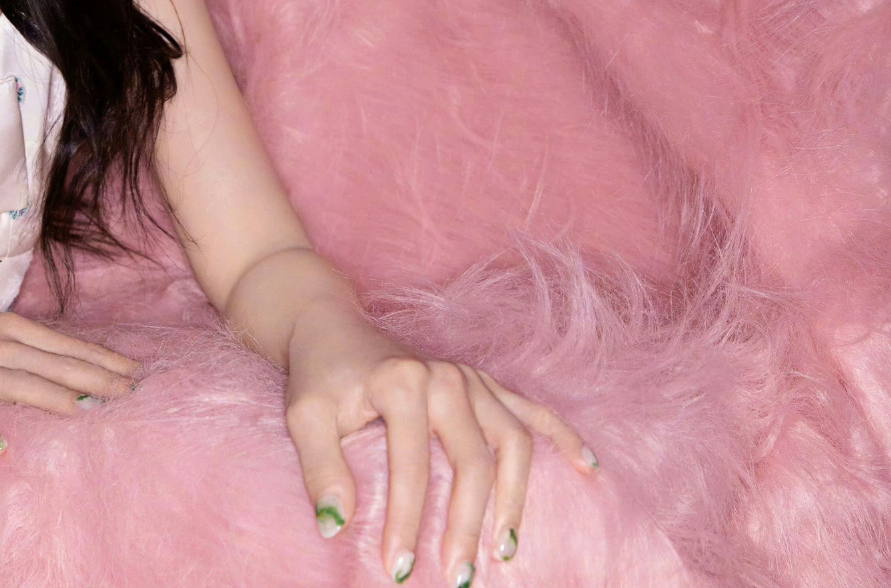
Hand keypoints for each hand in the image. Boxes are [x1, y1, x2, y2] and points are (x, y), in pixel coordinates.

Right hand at [0, 297, 140, 455]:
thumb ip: (15, 343)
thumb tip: (60, 361)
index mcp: (1, 327)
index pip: (61, 344)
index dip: (99, 358)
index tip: (135, 371)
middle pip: (48, 362)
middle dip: (92, 376)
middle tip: (130, 392)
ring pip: (13, 382)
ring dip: (51, 395)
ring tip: (87, 409)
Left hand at [285, 309, 596, 584]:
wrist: (331, 327)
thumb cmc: (318, 376)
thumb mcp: (303, 417)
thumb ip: (319, 467)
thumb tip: (335, 525)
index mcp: (401, 383)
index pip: (412, 467)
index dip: (408, 523)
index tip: (400, 570)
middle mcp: (445, 377)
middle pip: (473, 460)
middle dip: (468, 524)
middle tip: (459, 575)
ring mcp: (469, 378)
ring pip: (512, 441)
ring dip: (515, 497)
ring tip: (505, 548)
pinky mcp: (481, 382)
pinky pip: (531, 409)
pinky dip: (562, 436)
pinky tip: (587, 467)